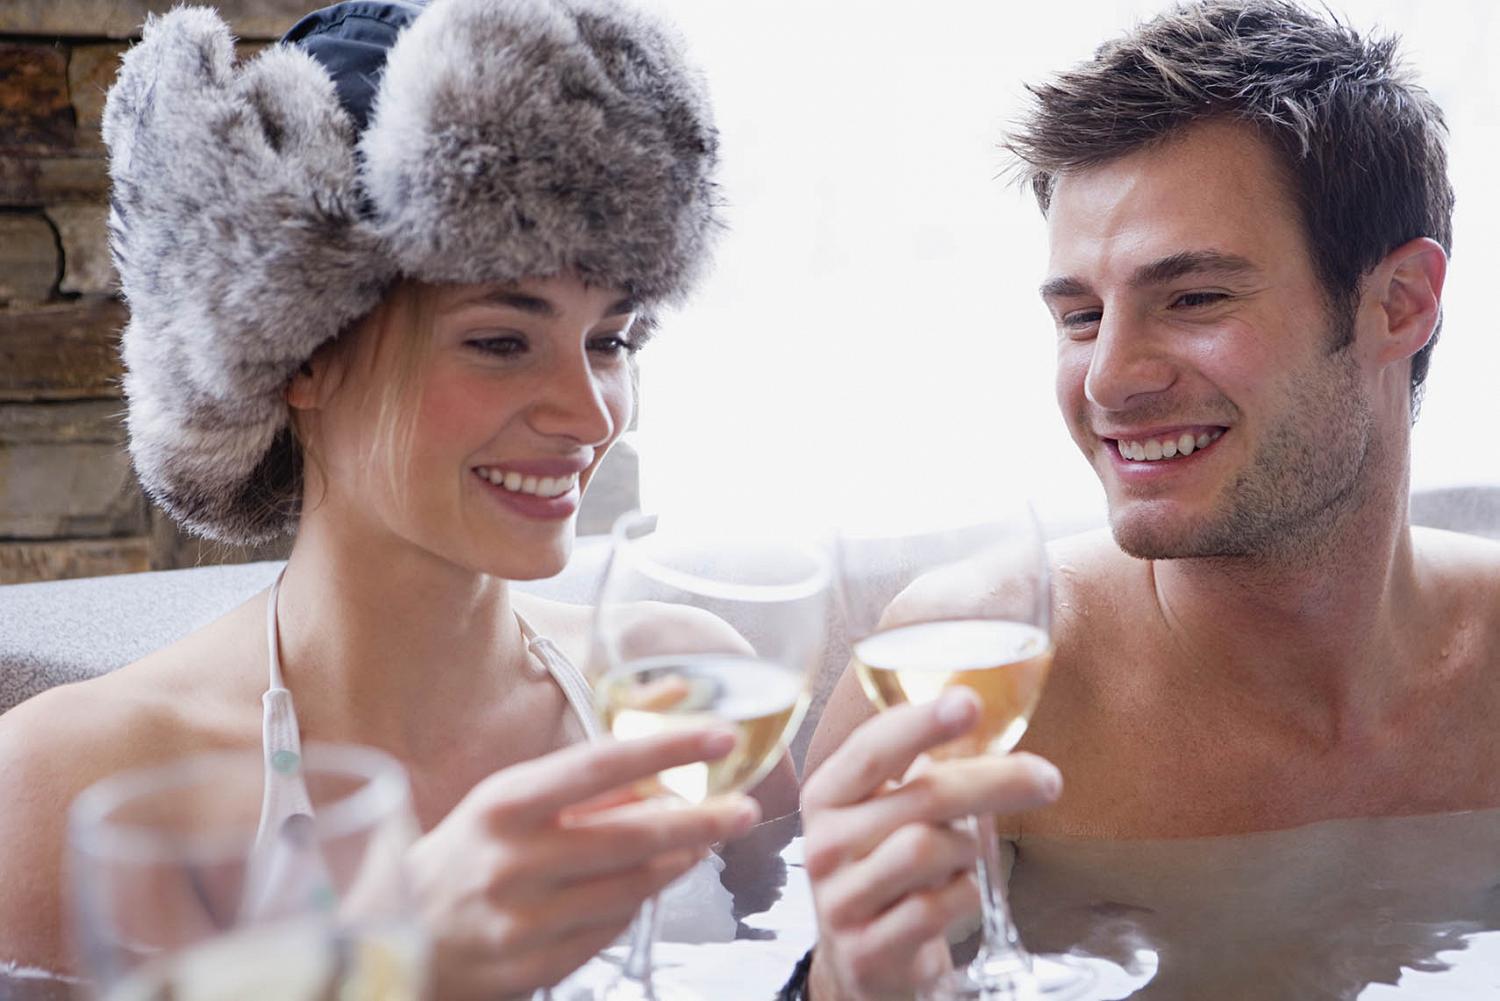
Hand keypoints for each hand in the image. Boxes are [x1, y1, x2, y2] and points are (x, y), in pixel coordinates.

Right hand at [408, 729, 760, 999]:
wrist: (404, 935)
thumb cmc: (475, 849)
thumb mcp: (517, 795)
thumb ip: (597, 759)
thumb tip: (676, 700)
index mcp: (505, 804)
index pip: (599, 767)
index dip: (666, 749)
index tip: (718, 737)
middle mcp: (511, 863)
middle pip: (629, 839)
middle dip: (698, 822)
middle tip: (742, 808)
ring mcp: (522, 923)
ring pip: (629, 891)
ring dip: (675, 865)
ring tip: (698, 842)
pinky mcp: (533, 969)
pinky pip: (610, 931)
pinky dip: (635, 904)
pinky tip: (642, 885)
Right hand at [800, 689, 1061, 1000]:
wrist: (860, 961)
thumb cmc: (885, 869)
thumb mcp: (887, 814)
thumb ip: (923, 769)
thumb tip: (987, 714)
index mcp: (827, 796)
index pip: (872, 749)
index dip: (921, 723)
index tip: (969, 701)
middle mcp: (824, 844)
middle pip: (921, 799)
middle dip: (992, 782)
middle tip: (1045, 779)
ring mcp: (840, 901)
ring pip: (929, 850)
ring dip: (968, 848)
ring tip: (967, 852)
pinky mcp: (867, 951)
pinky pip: (936, 908)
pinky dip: (963, 895)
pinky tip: (955, 894)